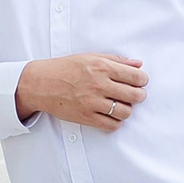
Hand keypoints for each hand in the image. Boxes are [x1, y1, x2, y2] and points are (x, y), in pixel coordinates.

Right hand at [15, 54, 146, 130]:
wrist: (40, 84)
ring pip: (125, 112)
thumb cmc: (64, 69)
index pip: (136, 77)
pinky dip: (115, 122)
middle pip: (135, 96)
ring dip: (127, 109)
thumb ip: (116, 60)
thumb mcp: (90, 57)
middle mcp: (99, 85)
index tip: (140, 82)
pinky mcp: (86, 117)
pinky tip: (111, 115)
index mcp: (102, 67)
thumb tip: (138, 64)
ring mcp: (93, 102)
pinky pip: (111, 125)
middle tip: (134, 95)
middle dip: (139, 95)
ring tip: (121, 105)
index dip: (142, 80)